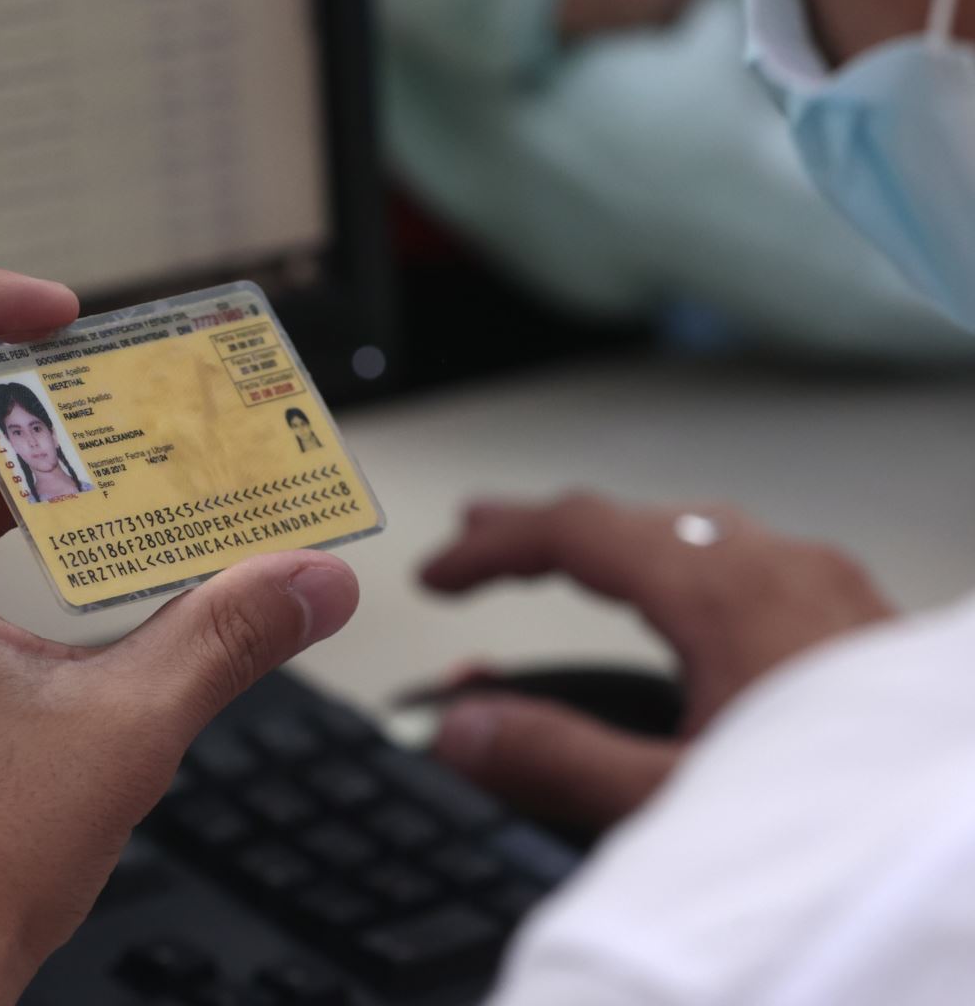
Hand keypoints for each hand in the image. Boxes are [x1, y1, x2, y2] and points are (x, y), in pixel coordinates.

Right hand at [417, 493, 892, 831]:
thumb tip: (462, 729)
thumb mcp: (676, 801)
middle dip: (545, 531)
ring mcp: (831, 588)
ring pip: (698, 536)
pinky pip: (748, 564)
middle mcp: (782, 567)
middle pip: (635, 519)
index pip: (576, 532)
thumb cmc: (851, 814)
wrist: (974, 838)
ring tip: (568, 563)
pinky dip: (680, 571)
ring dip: (617, 546)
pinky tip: (685, 610)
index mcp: (725, 590)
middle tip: (479, 539)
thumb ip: (555, 760)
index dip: (491, 544)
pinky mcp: (864, 624)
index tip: (438, 572)